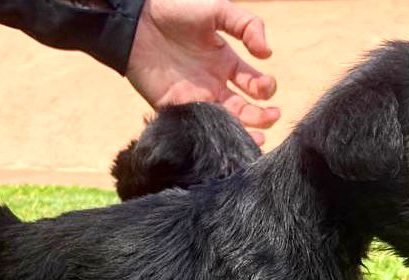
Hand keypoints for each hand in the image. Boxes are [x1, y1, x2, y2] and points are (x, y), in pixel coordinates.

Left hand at [126, 0, 279, 144]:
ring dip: (244, 133)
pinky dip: (213, 135)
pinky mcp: (176, 108)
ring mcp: (196, 99)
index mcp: (226, 64)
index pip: (255, 85)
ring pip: (225, 124)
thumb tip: (267, 54)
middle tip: (271, 117)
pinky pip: (198, 127)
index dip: (266, 89)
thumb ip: (247, 25)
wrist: (137, 21)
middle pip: (245, 109)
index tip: (265, 88)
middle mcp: (214, 85)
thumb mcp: (218, 10)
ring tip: (258, 137)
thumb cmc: (177, 10)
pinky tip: (225, 136)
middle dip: (262, 117)